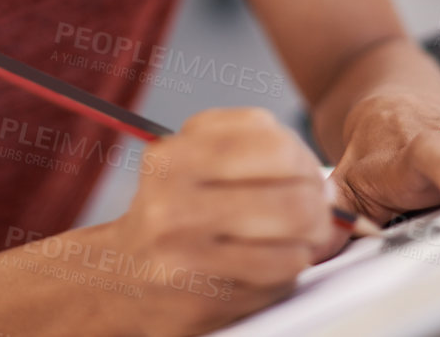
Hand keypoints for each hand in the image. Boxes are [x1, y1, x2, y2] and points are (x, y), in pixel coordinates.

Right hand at [100, 107, 351, 336]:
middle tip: (316, 209)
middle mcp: (174, 205)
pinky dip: (289, 269)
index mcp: (173, 158)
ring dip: (310, 241)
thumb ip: (249, 151)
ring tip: (301, 236)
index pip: (269, 140)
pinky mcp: (204, 299)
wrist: (119, 276)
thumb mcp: (189, 160)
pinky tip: (274, 262)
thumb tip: (320, 181)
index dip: (301, 155)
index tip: (303, 169)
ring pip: (293, 244)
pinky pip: (278, 280)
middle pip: (291, 197)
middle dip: (318, 204)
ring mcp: (188, 257)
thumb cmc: (169, 214)